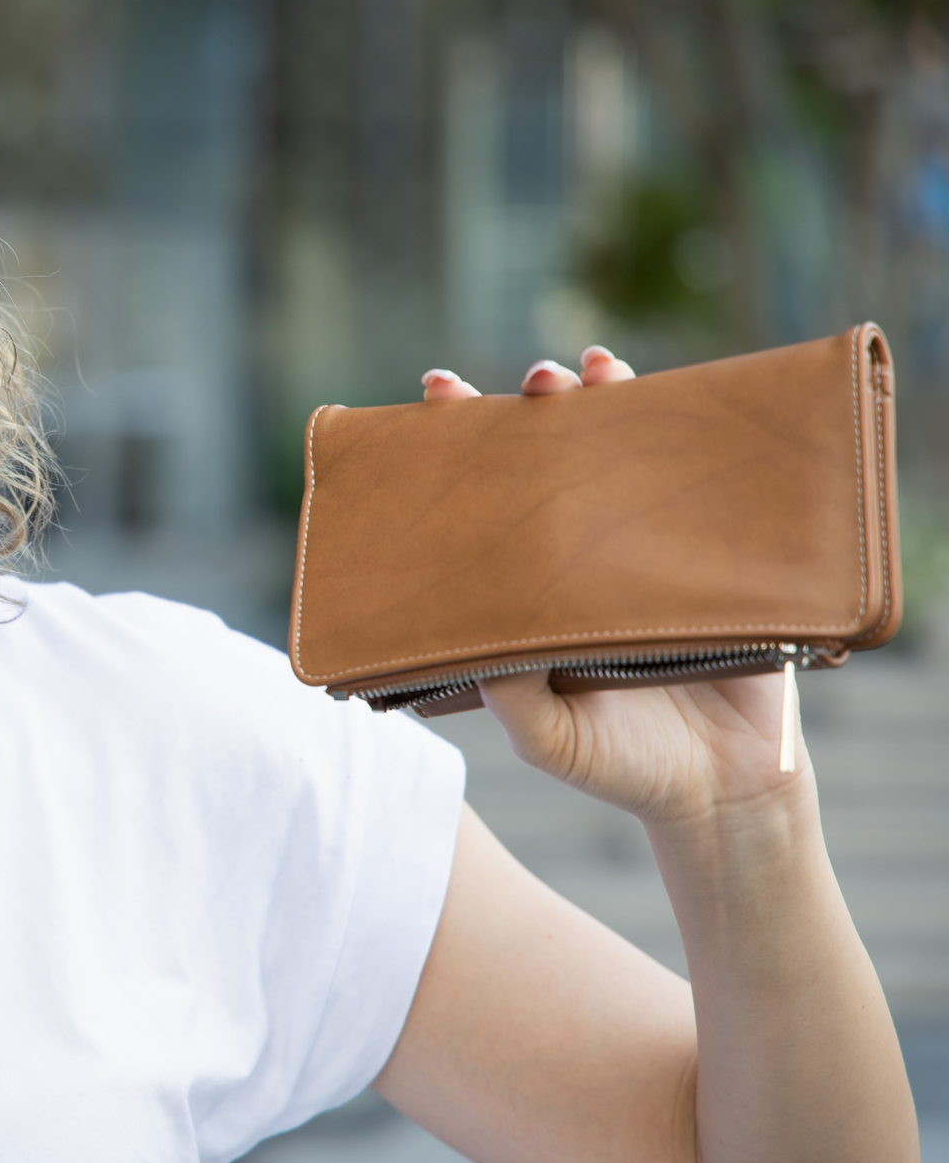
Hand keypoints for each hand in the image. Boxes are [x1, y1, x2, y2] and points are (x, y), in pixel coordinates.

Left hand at [415, 346, 807, 829]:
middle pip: (544, 462)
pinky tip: (656, 394)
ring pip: (615, 454)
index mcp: (526, 590)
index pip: (481, 506)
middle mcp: (578, 557)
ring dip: (599, 400)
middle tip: (515, 382)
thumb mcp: (548, 738)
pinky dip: (675, 428)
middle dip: (527, 408)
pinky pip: (690, 479)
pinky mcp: (710, 551)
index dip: (456, 454)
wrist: (726, 791)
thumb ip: (513, 694)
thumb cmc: (622, 765)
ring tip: (581, 371)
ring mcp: (642, 547)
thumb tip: (478, 635)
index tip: (435, 399)